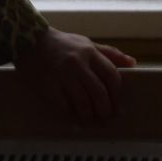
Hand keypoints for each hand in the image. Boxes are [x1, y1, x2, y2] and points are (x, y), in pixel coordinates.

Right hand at [12, 28, 135, 124]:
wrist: (28, 40)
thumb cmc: (61, 43)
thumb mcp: (86, 43)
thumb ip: (109, 53)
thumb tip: (133, 63)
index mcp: (90, 53)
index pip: (111, 77)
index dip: (116, 95)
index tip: (117, 106)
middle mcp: (78, 64)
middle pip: (99, 93)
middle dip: (105, 110)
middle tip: (106, 118)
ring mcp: (62, 76)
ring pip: (83, 103)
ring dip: (89, 116)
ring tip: (90, 120)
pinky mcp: (48, 86)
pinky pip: (64, 107)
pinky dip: (71, 116)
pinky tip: (73, 119)